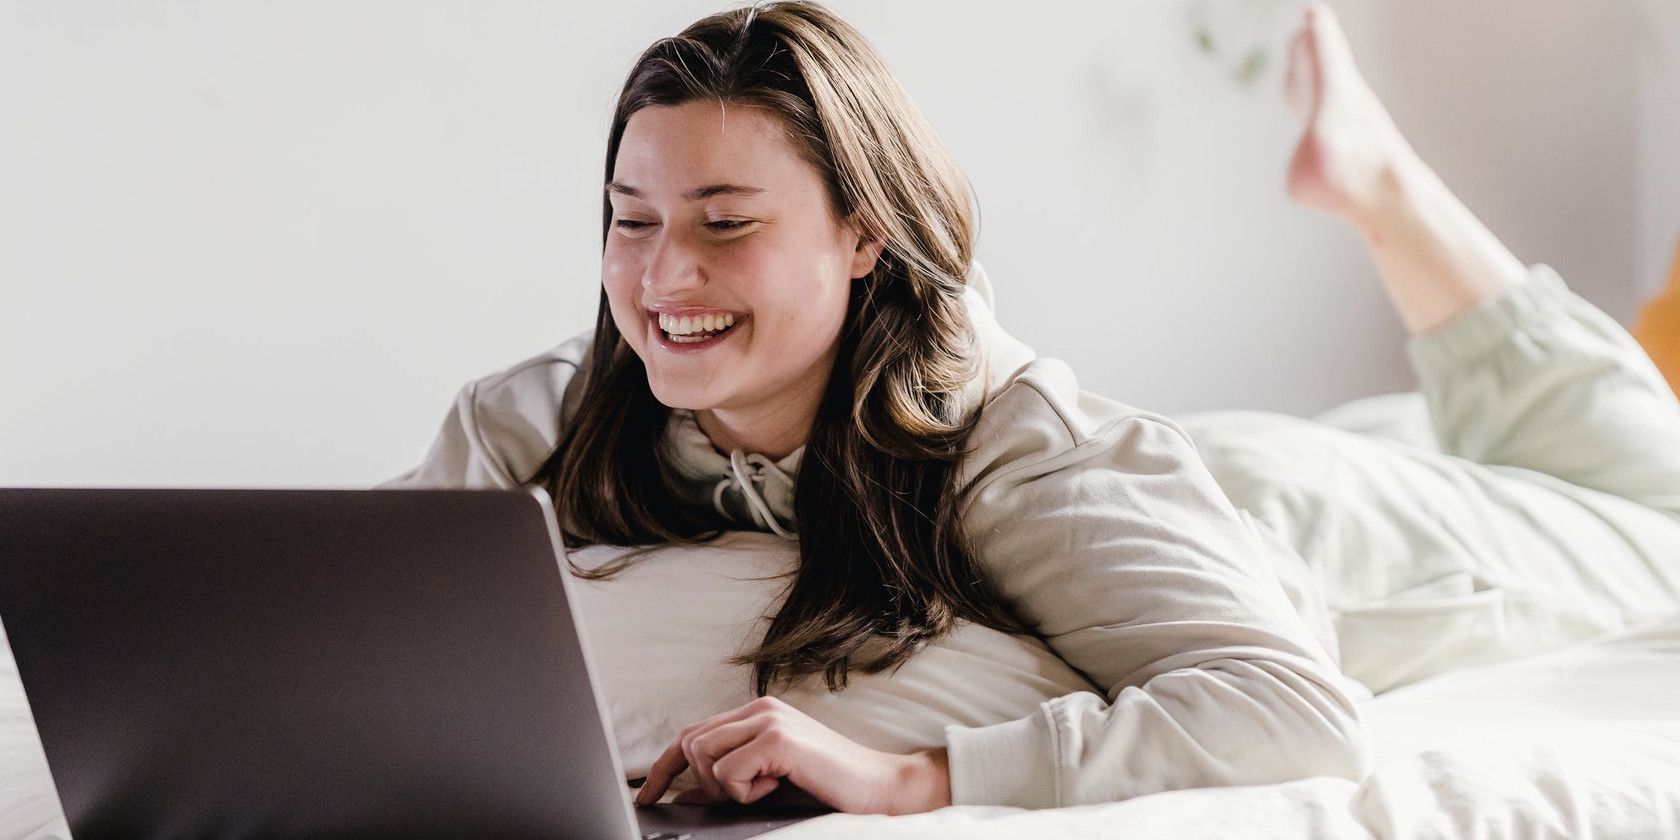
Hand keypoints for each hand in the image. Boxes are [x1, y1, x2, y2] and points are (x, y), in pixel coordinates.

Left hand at [633, 695, 950, 815]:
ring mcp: (768, 719)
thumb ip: (727, 782)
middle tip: (746, 794)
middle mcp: (759, 708)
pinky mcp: (778, 738)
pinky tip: (777, 786)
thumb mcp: (767, 782)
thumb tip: (683, 795)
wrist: (879, 787)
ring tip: (764, 789)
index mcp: (756, 713)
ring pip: (703, 755)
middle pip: (690, 743)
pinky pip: (728, 773)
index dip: (664, 768)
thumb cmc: (827, 786)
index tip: (647, 797)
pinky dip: (745, 792)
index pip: (691, 734)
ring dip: (726, 787)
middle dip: (705, 782)